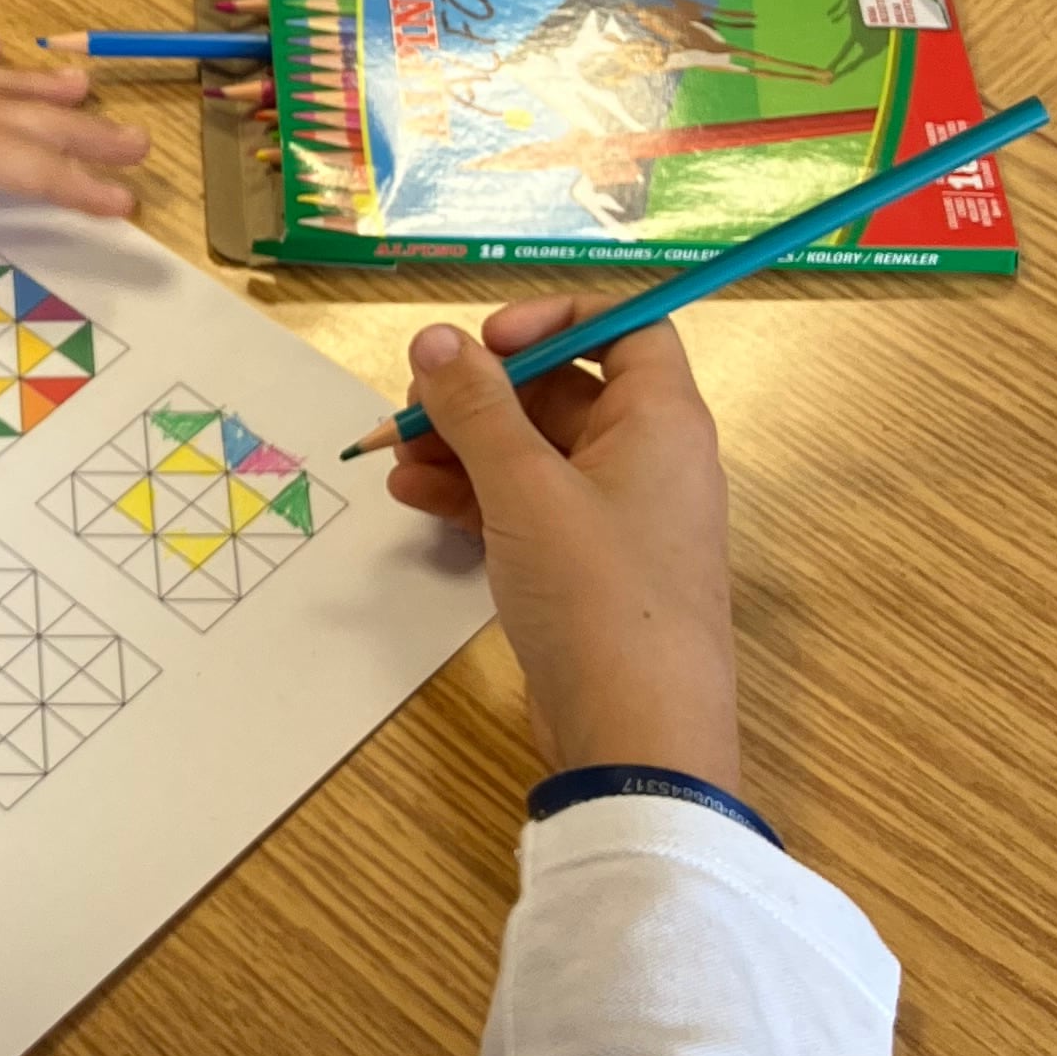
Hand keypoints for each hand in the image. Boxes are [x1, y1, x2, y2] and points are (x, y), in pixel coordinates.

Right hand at [386, 296, 741, 787]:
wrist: (636, 736)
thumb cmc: (597, 594)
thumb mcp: (525, 490)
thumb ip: (475, 407)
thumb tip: (435, 337)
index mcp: (660, 420)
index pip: (624, 328)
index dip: (553, 319)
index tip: (484, 341)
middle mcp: (647, 458)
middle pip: (561, 390)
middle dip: (481, 393)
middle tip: (413, 405)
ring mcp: (616, 518)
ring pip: (534, 453)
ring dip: (463, 446)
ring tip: (396, 458)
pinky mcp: (585, 569)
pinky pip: (527, 507)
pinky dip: (474, 496)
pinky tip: (414, 500)